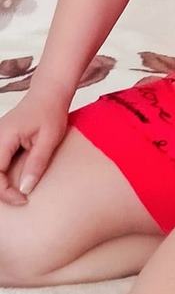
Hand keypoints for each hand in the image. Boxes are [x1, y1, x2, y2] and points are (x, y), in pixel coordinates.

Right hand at [0, 87, 68, 204]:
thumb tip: (25, 189)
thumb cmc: (50, 112)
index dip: (6, 193)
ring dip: (0, 184)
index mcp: (3, 137)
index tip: (24, 199)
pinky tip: (13, 182)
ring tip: (16, 193)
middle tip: (19, 199)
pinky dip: (1, 176)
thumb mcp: (49, 139)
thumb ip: (37, 163)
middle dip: (0, 191)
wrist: (48, 94)